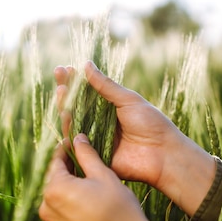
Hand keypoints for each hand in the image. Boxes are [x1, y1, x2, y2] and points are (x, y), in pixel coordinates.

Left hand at [39, 134, 174, 220]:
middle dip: (69, 164)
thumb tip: (78, 138)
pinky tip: (89, 192)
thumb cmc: (119, 210)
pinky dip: (72, 196)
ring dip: (71, 180)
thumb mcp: (104, 176)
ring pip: (59, 191)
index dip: (67, 147)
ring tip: (90, 171)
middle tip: (85, 151)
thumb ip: (87, 155)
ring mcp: (52, 220)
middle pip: (55, 175)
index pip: (56, 159)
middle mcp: (46, 205)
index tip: (76, 138)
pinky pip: (62, 206)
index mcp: (54, 189)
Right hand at [55, 61, 215, 215]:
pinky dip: (69, 131)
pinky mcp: (94, 156)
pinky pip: (78, 144)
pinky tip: (64, 115)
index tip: (65, 68)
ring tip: (61, 91)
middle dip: (66, 90)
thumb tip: (86, 65)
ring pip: (73, 123)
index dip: (74, 81)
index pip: (86, 93)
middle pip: (76, 107)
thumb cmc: (151, 124)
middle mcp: (99, 123)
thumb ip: (106, 86)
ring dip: (65, 107)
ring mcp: (95, 139)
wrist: (163, 154)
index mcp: (108, 109)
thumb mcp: (128, 100)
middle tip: (58, 74)